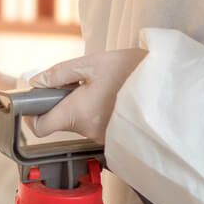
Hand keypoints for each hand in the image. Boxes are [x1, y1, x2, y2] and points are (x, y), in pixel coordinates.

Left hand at [27, 49, 147, 143]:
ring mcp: (104, 139)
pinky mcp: (117, 140)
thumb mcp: (92, 64)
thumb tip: (35, 83)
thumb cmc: (132, 71)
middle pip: (61, 122)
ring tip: (103, 88)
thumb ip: (59, 74)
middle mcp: (88, 132)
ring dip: (83, 107)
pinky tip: (113, 98)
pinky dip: (98, 113)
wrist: (169, 85)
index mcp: (76, 113)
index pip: (39, 128)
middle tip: (82, 83)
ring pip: (80, 123)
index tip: (40, 99)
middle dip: (64, 103)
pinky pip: (97, 127)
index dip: (34, 113)